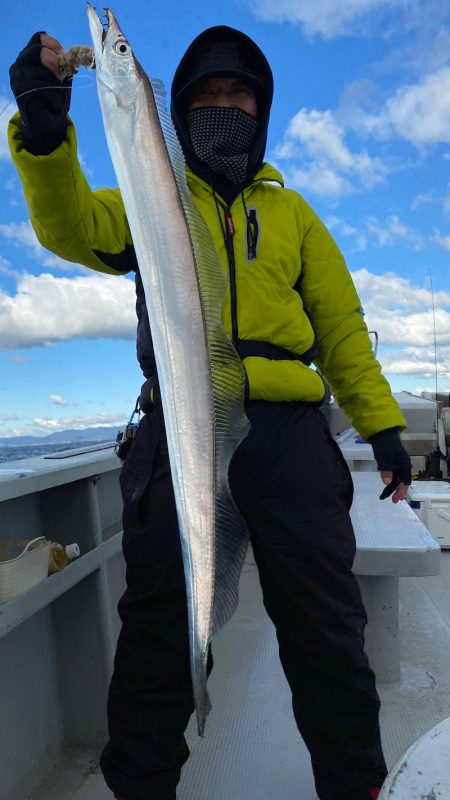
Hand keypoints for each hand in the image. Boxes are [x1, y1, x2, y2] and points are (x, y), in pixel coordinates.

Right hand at [9, 32, 71, 154]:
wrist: (48, 124)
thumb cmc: (54, 99)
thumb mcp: (61, 78)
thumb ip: (63, 64)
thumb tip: (71, 55)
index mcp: (29, 57)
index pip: (39, 38)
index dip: (54, 45)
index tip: (65, 57)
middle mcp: (20, 64)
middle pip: (39, 51)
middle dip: (55, 63)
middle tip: (62, 77)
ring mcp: (18, 77)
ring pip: (42, 69)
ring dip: (55, 83)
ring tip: (55, 94)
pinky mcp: (20, 91)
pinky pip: (42, 87)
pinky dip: (52, 95)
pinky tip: (51, 102)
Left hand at [369, 427, 411, 502]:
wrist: (382, 433)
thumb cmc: (384, 445)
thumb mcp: (384, 457)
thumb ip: (386, 470)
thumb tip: (387, 483)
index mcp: (404, 463)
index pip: (405, 479)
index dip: (402, 490)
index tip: (398, 499)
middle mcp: (403, 464)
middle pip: (402, 480)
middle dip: (398, 491)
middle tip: (394, 501)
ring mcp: (399, 463)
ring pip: (398, 478)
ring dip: (393, 487)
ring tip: (387, 496)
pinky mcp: (394, 462)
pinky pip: (394, 474)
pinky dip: (391, 480)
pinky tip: (387, 485)